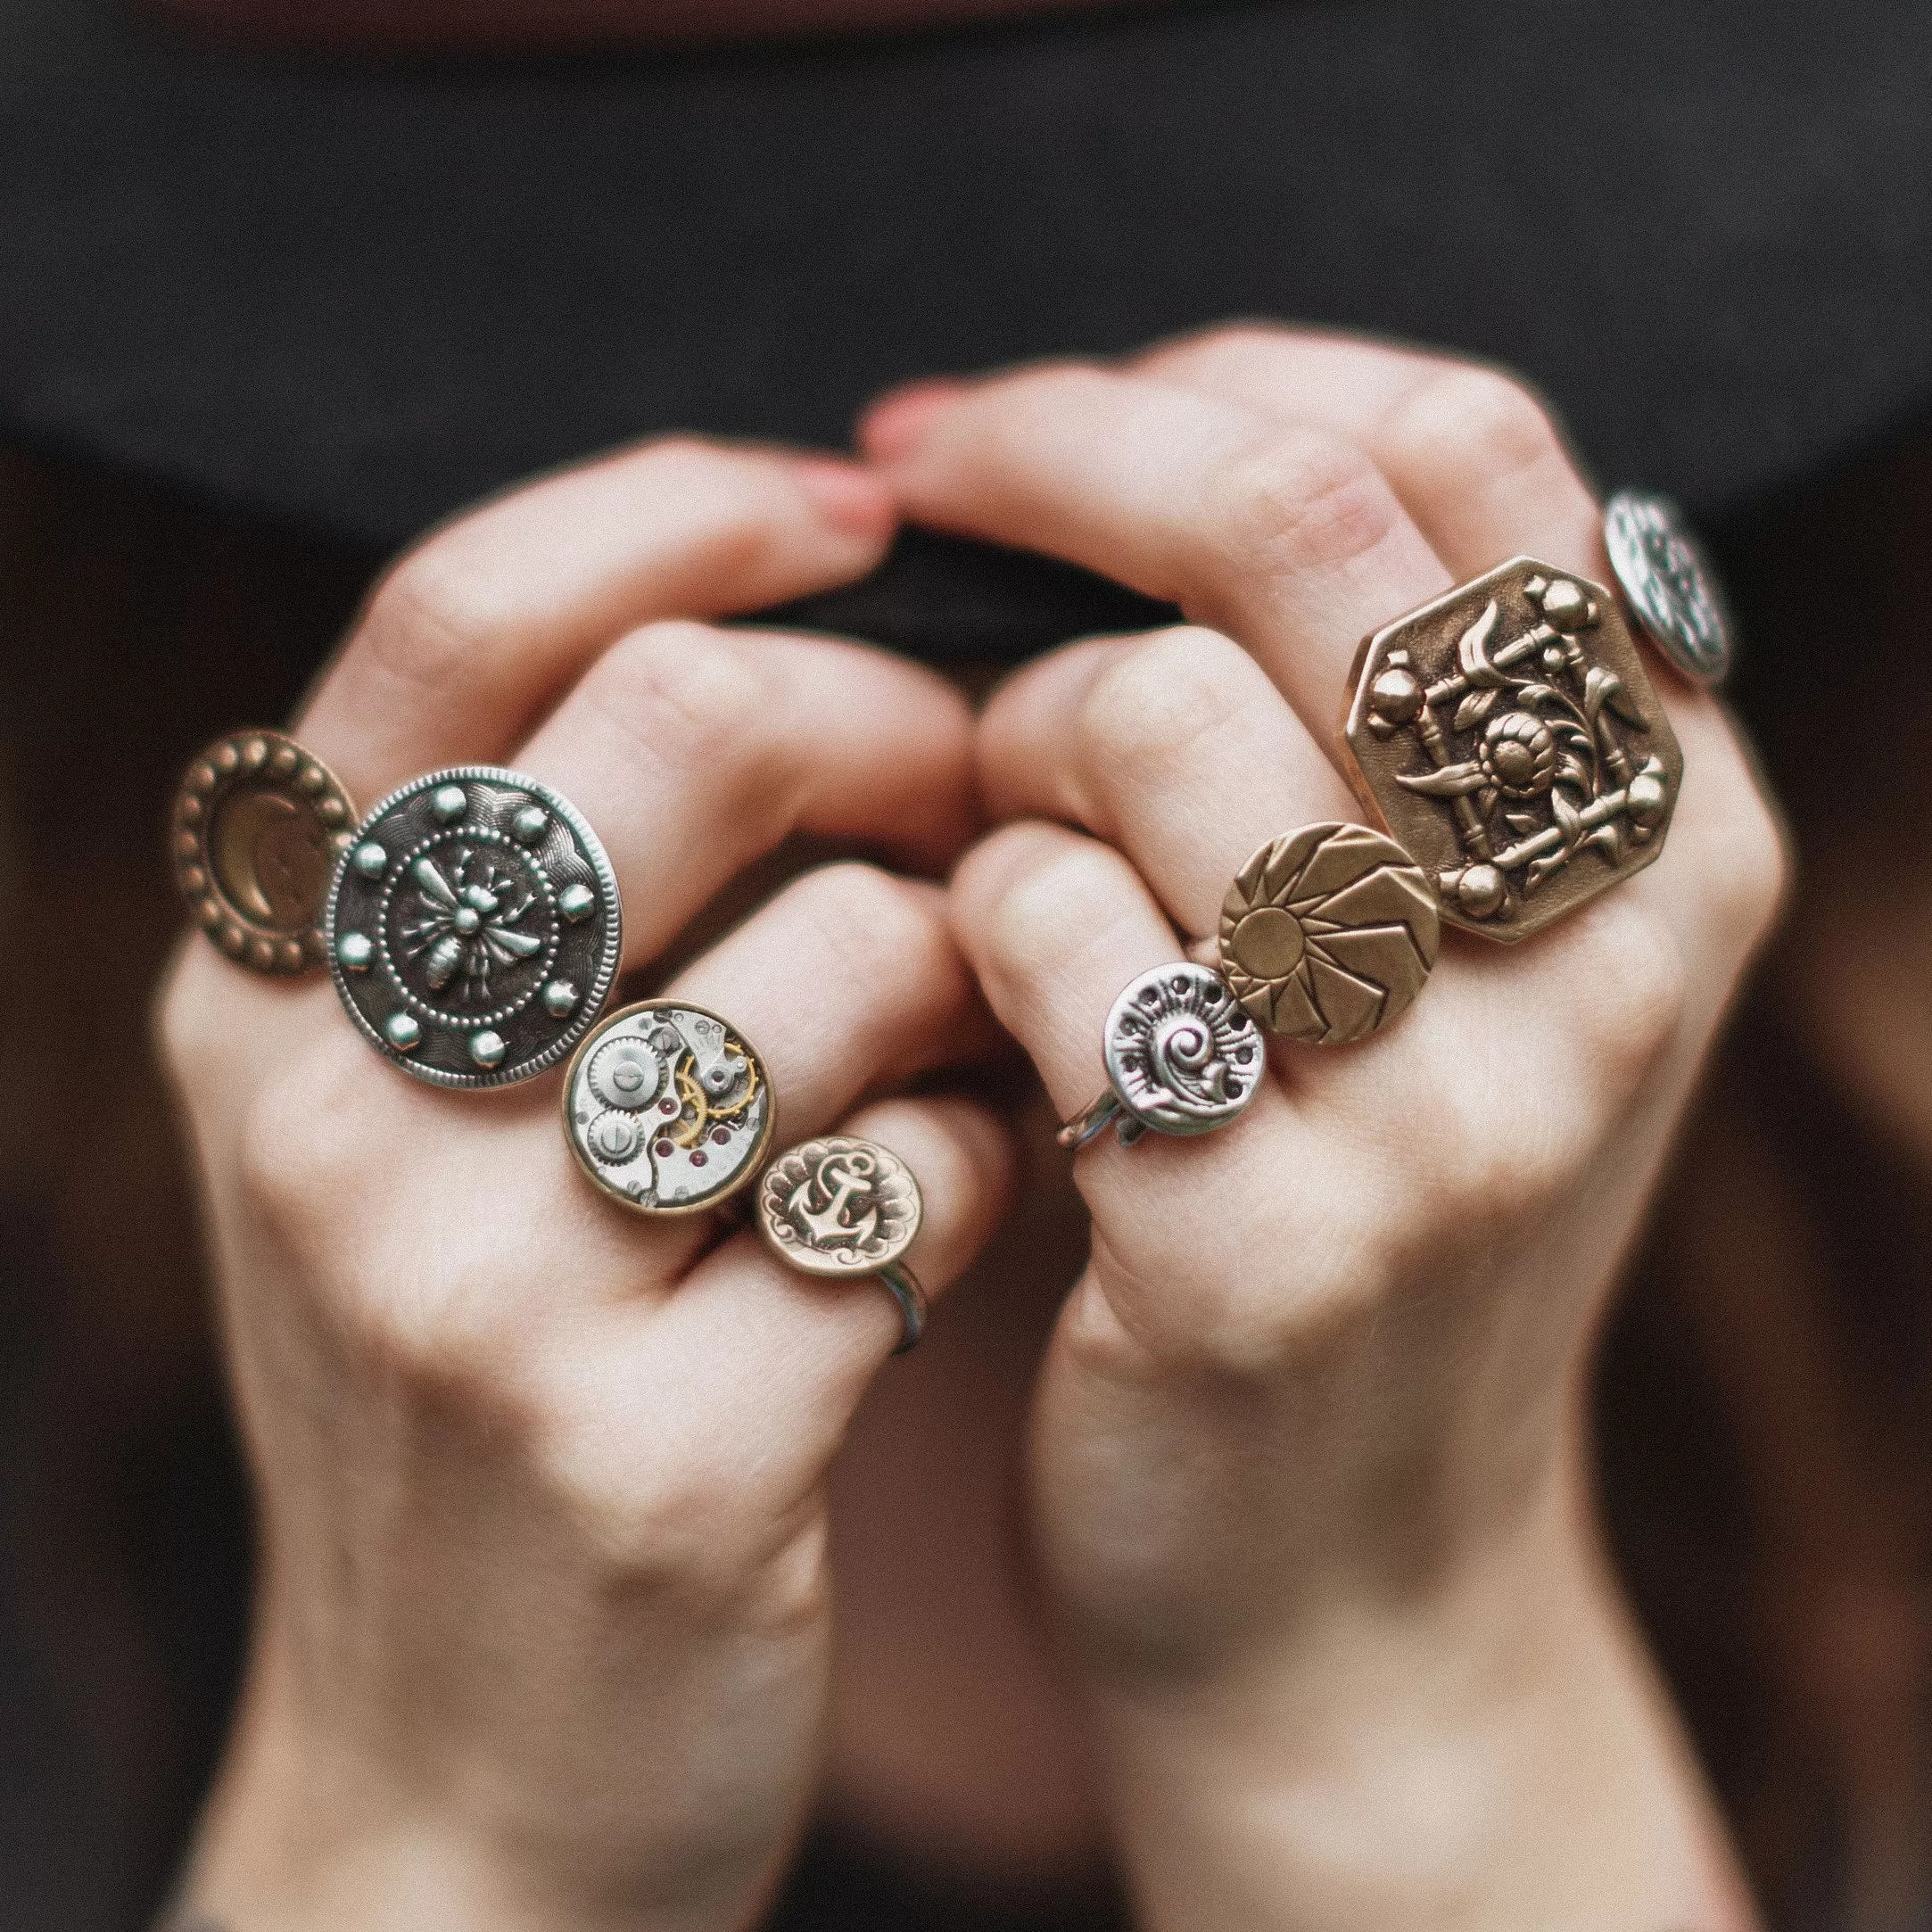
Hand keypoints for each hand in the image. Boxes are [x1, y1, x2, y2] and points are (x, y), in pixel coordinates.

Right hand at [157, 439, 1011, 1931]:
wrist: (464, 1775)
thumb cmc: (482, 1382)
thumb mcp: (414, 1126)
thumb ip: (535, 892)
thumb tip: (797, 639)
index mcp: (269, 985)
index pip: (459, 616)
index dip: (682, 515)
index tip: (851, 514)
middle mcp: (340, 1109)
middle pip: (692, 729)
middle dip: (896, 723)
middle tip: (973, 782)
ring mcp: (481, 1289)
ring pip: (854, 953)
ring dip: (974, 960)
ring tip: (970, 1021)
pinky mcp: (654, 1452)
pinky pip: (921, 1174)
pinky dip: (990, 1151)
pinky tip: (957, 1192)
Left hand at [863, 329, 1782, 1929]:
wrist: (1339, 1591)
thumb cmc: (1350, 1219)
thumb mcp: (1449, 966)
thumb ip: (1374, 728)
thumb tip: (1144, 457)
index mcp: (1670, 825)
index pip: (1464, 447)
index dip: (1220, 385)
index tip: (1044, 421)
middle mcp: (1605, 946)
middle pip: (1305, 531)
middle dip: (1061, 468)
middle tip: (915, 493)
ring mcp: (1454, 1111)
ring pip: (1159, 720)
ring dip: (1005, 739)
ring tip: (988, 832)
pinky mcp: (1273, 1253)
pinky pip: (1053, 932)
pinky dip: (963, 913)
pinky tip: (969, 987)